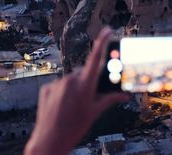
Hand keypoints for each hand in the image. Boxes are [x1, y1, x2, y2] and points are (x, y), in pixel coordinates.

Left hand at [25, 28, 128, 154]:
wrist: (49, 141)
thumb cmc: (75, 128)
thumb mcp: (95, 113)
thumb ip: (110, 99)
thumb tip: (124, 95)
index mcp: (85, 85)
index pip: (96, 58)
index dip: (102, 42)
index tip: (107, 30)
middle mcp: (71, 80)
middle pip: (84, 72)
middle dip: (89, 79)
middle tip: (89, 96)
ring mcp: (57, 83)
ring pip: (72, 78)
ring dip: (76, 86)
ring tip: (74, 105)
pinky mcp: (47, 88)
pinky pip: (60, 84)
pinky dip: (64, 91)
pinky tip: (63, 106)